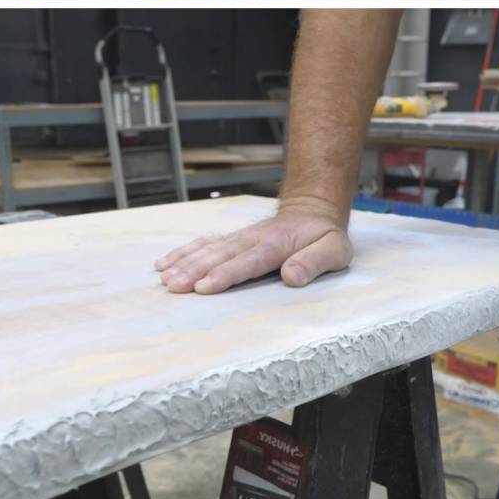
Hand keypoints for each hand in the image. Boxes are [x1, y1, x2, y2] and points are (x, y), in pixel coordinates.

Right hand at [154, 203, 350, 292]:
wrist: (313, 211)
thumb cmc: (324, 237)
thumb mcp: (334, 250)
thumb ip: (314, 262)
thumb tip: (291, 277)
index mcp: (277, 244)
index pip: (249, 261)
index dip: (227, 274)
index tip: (205, 286)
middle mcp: (253, 239)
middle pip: (221, 256)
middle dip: (196, 270)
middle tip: (174, 286)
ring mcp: (240, 238)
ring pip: (208, 250)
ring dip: (185, 263)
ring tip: (165, 278)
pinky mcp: (231, 240)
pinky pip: (204, 244)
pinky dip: (184, 252)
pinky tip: (164, 263)